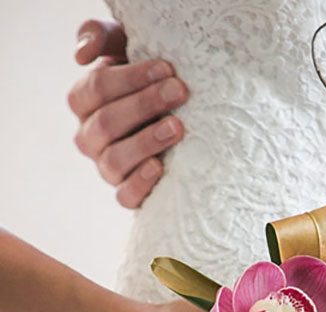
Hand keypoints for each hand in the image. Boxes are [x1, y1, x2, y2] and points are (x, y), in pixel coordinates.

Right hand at [69, 19, 188, 208]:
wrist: (173, 115)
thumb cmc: (148, 79)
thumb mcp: (124, 47)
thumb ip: (100, 36)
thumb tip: (81, 55)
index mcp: (84, 102)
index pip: (96, 89)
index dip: (131, 78)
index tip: (167, 69)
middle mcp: (89, 137)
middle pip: (106, 123)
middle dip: (145, 105)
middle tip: (179, 91)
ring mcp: (106, 168)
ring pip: (113, 160)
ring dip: (146, 142)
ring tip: (177, 127)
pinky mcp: (127, 194)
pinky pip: (125, 197)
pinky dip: (140, 183)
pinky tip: (160, 167)